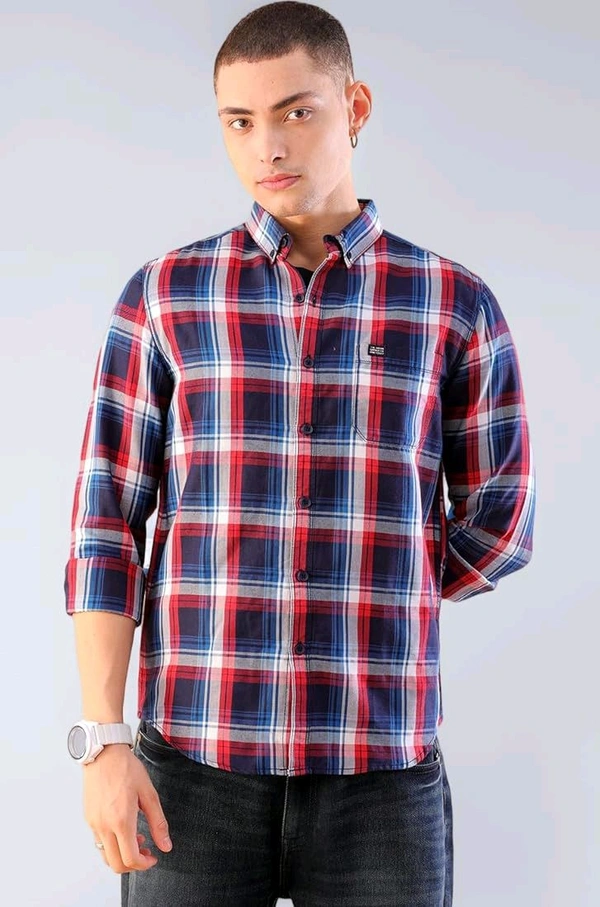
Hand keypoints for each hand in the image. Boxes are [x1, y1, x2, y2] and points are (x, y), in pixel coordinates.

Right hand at [83, 743, 172, 872]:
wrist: (104, 753)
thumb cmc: (126, 769)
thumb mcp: (149, 794)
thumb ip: (158, 823)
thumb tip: (166, 846)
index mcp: (121, 821)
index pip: (130, 859)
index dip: (144, 864)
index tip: (153, 857)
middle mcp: (104, 826)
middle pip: (116, 864)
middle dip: (133, 865)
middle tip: (146, 852)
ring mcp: (94, 824)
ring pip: (105, 856)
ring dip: (121, 855)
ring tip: (136, 838)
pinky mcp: (89, 819)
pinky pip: (99, 842)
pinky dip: (112, 844)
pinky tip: (124, 828)